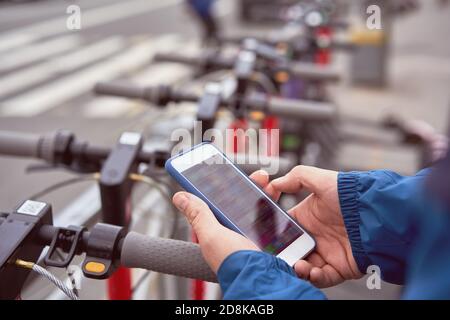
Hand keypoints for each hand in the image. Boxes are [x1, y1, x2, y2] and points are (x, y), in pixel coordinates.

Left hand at [172, 170, 271, 272]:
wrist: (264, 279)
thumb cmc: (235, 263)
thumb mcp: (211, 235)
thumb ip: (198, 215)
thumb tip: (179, 197)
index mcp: (218, 230)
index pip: (217, 202)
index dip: (222, 185)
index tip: (226, 169)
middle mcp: (235, 231)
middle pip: (241, 200)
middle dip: (249, 184)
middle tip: (257, 175)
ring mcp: (253, 234)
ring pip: (258, 206)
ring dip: (263, 192)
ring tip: (268, 183)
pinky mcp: (269, 238)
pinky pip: (271, 217)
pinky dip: (274, 206)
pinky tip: (276, 198)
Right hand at [269, 166, 362, 286]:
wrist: (376, 213)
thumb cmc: (350, 194)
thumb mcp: (321, 180)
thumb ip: (296, 178)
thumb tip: (274, 182)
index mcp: (308, 218)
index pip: (285, 229)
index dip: (275, 235)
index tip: (267, 239)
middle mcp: (315, 236)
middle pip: (292, 251)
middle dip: (284, 256)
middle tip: (280, 257)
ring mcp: (327, 252)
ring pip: (304, 267)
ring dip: (298, 269)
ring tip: (298, 266)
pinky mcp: (340, 267)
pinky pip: (323, 278)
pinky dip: (315, 278)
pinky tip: (313, 272)